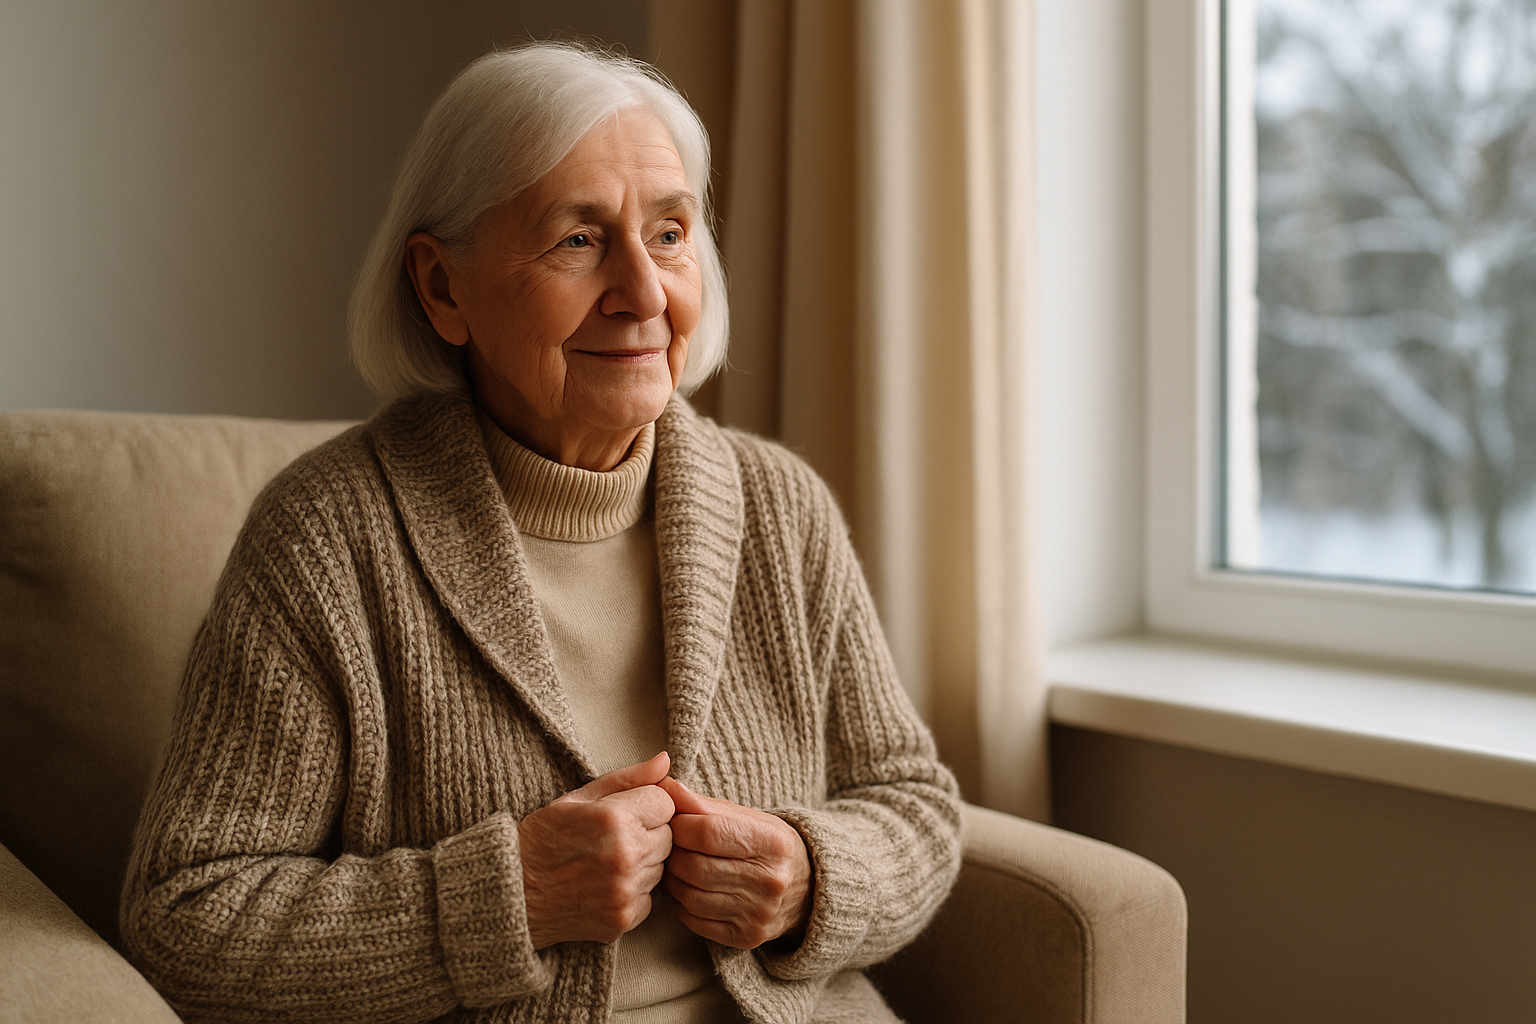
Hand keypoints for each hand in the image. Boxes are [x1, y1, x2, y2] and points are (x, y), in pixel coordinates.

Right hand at [519, 751, 674, 948]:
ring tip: (606, 862)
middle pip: (669, 836)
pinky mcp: (624, 919)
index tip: (625, 812)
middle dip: (648, 833)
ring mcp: (625, 891)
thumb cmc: (543, 839)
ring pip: (661, 868)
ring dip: (643, 863)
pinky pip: (650, 898)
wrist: (512, 894)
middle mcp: (624, 856)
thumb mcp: (578, 798)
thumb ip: (628, 778)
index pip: (666, 803)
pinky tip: (604, 885)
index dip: (647, 805)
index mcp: (614, 819)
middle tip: (612, 838)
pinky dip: (634, 892)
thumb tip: (665, 761)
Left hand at [657, 777, 812, 948]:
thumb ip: (704, 804)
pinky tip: (691, 889)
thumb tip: (665, 787)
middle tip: (670, 845)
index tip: (674, 820)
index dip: (680, 825)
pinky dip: (683, 904)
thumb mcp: (747, 817)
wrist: (807, 889)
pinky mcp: (746, 936)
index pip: (708, 832)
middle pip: (695, 866)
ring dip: (673, 879)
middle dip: (672, 853)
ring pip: (690, 896)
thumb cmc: (767, 846)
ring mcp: (759, 913)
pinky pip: (695, 920)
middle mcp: (770, 880)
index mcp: (772, 842)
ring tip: (678, 865)